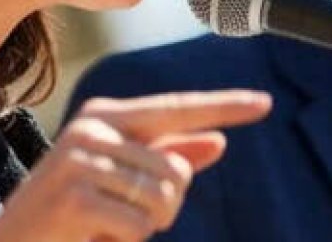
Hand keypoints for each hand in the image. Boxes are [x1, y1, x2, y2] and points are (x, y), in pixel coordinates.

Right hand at [0, 89, 270, 241]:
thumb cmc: (67, 215)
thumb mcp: (118, 181)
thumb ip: (165, 158)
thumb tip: (217, 142)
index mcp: (104, 117)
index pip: (176, 108)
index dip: (223, 105)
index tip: (264, 103)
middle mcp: (92, 128)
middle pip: (177, 169)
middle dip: (163, 206)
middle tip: (118, 217)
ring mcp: (81, 160)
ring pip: (163, 198)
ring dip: (144, 226)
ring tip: (103, 226)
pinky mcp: (75, 196)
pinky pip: (139, 225)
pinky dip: (125, 240)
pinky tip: (91, 236)